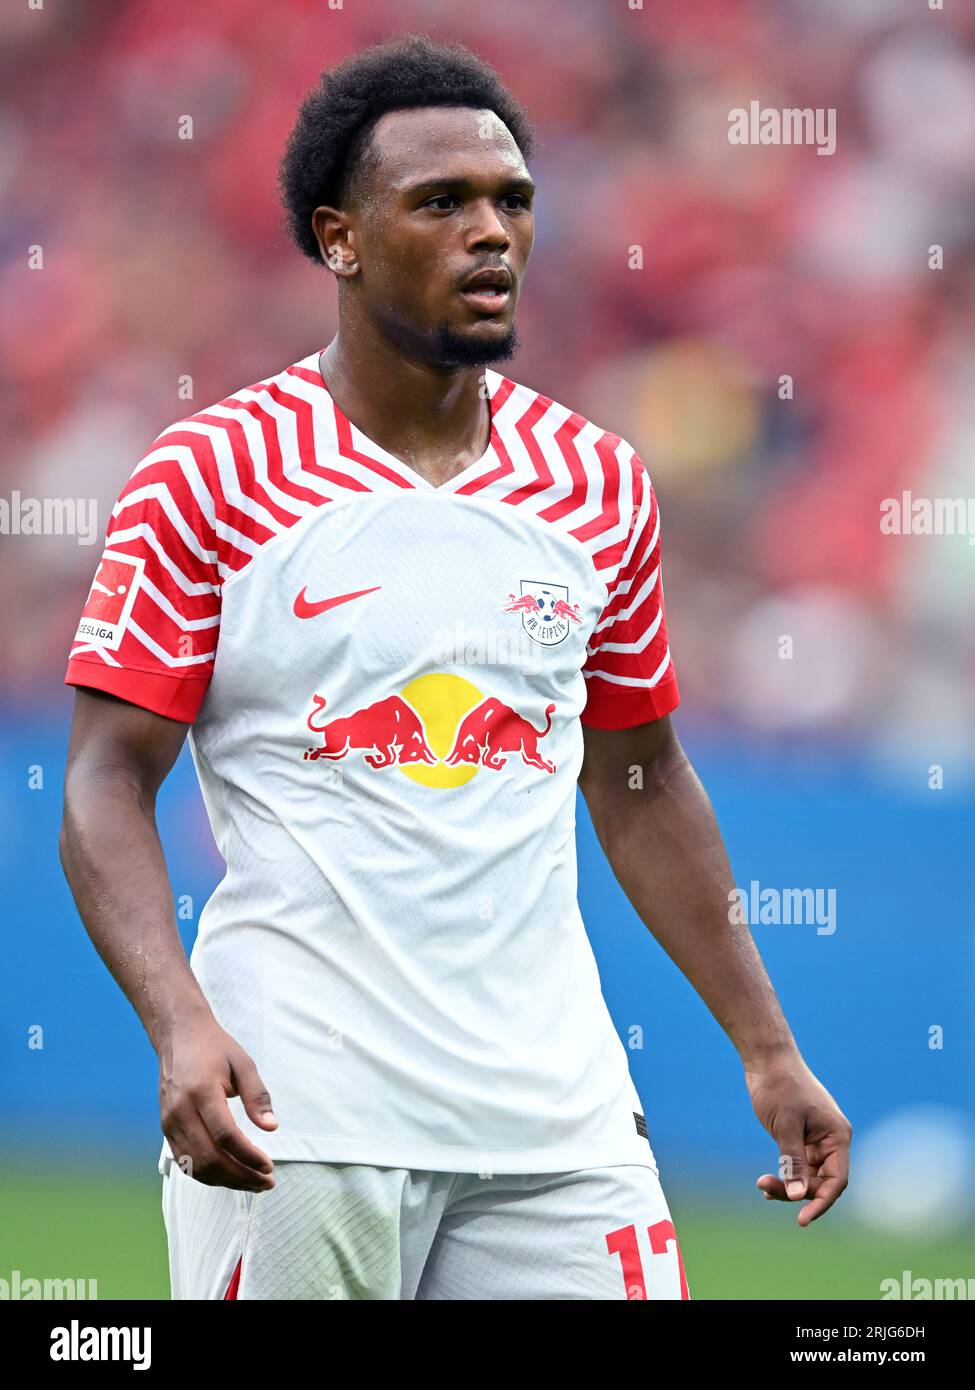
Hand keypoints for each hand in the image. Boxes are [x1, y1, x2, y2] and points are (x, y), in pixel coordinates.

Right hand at [159, 1013, 277, 1190]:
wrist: (178, 1036)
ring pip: (196, 1166)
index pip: (225, 1136)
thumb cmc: (214, 1048)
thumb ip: (257, 1096)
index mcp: (201, 1091)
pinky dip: (209, 1175)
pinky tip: (230, 1176)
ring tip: (253, 1183)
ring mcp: (169, 1122)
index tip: (269, 1166)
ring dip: (226, 1181)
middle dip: (241, 1176)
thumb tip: (271, 1127)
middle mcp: (180, 1111)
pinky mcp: (166, 1129)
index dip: (248, 1156)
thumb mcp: (243, 1063)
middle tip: (266, 1182)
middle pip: (210, 1157)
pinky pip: (186, 1162)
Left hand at [745, 1051, 851, 1225]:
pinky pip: (797, 1166)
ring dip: (788, 1185)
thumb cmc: (780, 1086)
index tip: (802, 1219)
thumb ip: (792, 1161)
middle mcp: (831, 1141)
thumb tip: (797, 1196)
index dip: (821, 1202)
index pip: (837, 1181)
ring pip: (807, 1176)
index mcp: (837, 1136)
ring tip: (762, 1185)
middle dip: (797, 1191)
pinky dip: (785, 1176)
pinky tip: (768, 1185)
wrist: (767, 1060)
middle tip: (765, 1188)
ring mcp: (816, 1140)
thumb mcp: (785, 1125)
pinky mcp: (800, 1139)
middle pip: (821, 1182)